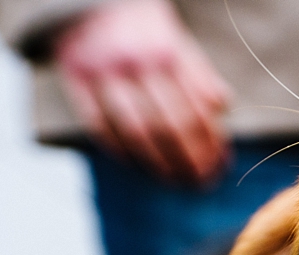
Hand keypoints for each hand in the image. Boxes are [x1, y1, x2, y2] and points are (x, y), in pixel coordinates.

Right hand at [54, 0, 231, 184]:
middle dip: (189, 160)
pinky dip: (117, 148)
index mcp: (168, 56)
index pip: (196, 111)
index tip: (221, 166)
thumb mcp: (179, 43)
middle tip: (200, 182)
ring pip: (134, 129)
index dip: (210, 145)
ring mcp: (104, 73)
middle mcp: (137, 65)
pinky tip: (135, 163)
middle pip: (169, 126)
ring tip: (173, 179)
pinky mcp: (75, 79)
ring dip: (157, 162)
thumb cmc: (145, 29)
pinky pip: (97, 124)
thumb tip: (223, 107)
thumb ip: (200, 76)